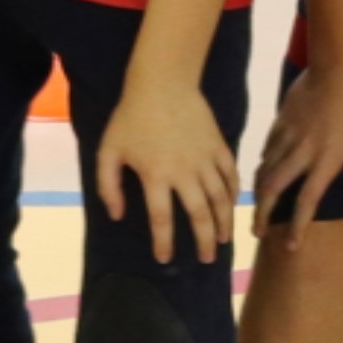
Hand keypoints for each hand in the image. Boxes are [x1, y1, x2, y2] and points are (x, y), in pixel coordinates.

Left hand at [90, 76, 241, 264]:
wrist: (162, 83)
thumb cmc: (130, 117)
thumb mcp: (108, 151)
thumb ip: (108, 186)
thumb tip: (118, 216)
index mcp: (155, 175)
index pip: (162, 219)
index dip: (164, 243)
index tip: (165, 259)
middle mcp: (184, 172)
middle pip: (200, 215)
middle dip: (203, 241)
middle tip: (206, 259)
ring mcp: (205, 159)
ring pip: (221, 199)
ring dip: (224, 222)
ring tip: (223, 240)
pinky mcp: (219, 146)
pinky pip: (231, 176)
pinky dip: (234, 194)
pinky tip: (232, 206)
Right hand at [247, 56, 342, 221]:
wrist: (338, 68)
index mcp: (326, 160)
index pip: (308, 201)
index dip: (298, 226)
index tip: (291, 246)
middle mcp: (302, 152)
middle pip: (273, 190)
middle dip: (262, 215)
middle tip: (257, 233)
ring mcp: (287, 137)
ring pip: (264, 171)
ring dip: (259, 194)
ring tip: (258, 210)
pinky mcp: (279, 124)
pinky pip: (266, 152)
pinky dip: (262, 167)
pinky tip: (263, 176)